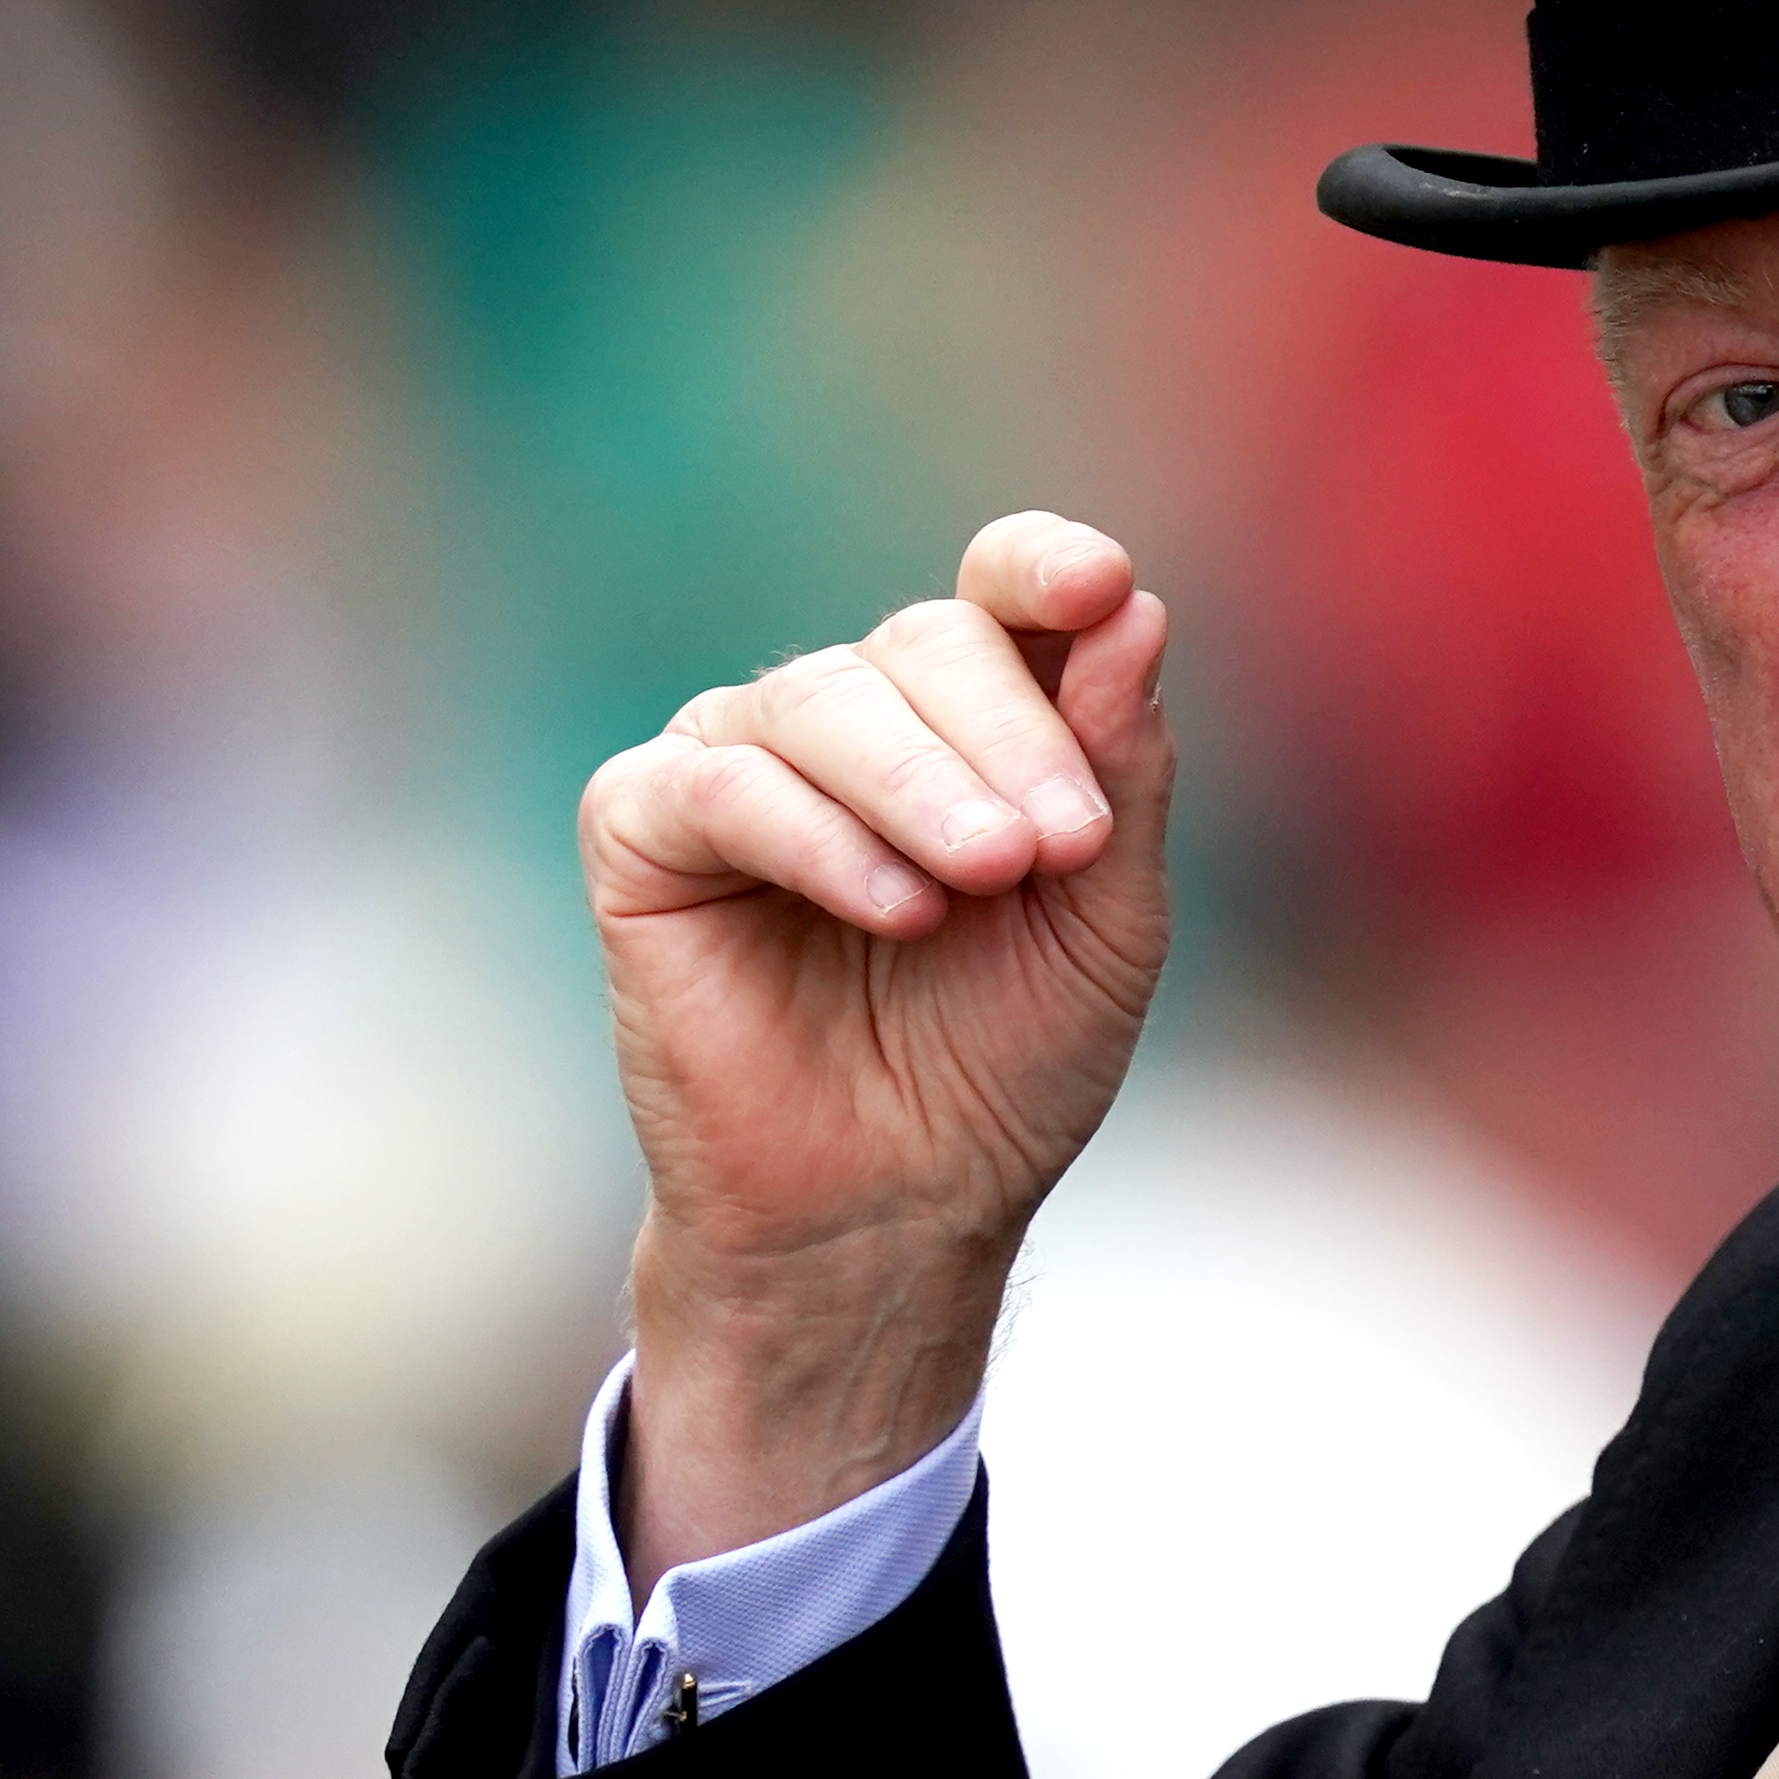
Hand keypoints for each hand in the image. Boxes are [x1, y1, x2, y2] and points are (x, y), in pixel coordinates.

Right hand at [580, 513, 1175, 1590]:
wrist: (897, 1211)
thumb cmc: (1004, 1061)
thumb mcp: (1104, 915)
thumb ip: (1120, 765)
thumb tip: (1133, 609)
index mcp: (973, 717)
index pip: (1001, 589)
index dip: (1045, 568)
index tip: (1102, 588)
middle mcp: (854, 718)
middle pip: (927, 640)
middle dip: (1009, 734)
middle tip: (1059, 846)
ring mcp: (740, 764)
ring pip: (822, 701)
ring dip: (922, 784)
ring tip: (991, 876)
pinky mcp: (645, 836)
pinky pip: (718, 789)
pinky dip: (816, 837)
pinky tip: (895, 909)